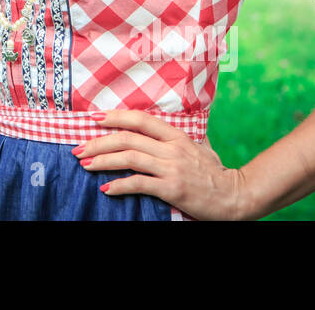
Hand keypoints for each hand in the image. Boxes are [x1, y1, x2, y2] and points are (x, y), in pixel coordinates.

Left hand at [71, 109, 252, 219]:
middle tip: (79, 148)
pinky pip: (139, 183)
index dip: (114, 117)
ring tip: (85, 164)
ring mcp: (172, 168)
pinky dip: (119, 186)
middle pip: (127, 138)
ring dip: (102, 161)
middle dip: (98, 142)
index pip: (140, 119)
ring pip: (129, 158)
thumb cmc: (216, 173)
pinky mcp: (172, 188)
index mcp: (176, 136)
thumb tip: (171, 124)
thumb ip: (182, 137)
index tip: (93, 119)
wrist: (235, 197)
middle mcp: (172, 148)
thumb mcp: (201, 147)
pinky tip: (106, 189)